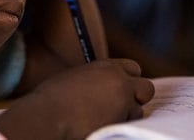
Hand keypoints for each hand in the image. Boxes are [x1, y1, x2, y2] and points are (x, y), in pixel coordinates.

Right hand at [0, 59, 154, 139]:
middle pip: (146, 88)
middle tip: (124, 105)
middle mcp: (119, 83)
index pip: (133, 68)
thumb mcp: (75, 77)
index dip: (129, 79)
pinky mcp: (120, 123)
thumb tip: (103, 86)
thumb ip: (95, 78)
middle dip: (138, 97)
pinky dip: (117, 127)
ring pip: (137, 112)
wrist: (47, 116)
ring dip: (125, 116)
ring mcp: (122, 104)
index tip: (123, 87)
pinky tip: (99, 125)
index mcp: (107, 67)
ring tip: (101, 119)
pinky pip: (127, 126)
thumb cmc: (52, 98)